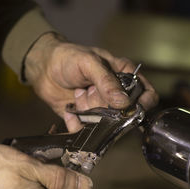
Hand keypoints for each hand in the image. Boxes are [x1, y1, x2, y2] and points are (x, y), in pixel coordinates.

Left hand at [24, 32, 158, 131]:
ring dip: (89, 115)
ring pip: (105, 126)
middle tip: (90, 93)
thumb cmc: (68, 57)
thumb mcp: (89, 63)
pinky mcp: (86, 120)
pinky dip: (76, 124)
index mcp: (124, 76)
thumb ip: (107, 82)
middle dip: (107, 110)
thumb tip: (124, 102)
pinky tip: (69, 109)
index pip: (146, 93)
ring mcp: (101, 109)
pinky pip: (86, 131)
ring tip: (78, 96)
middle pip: (124, 114)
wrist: (43, 68)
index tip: (134, 109)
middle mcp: (115, 95)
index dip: (144, 103)